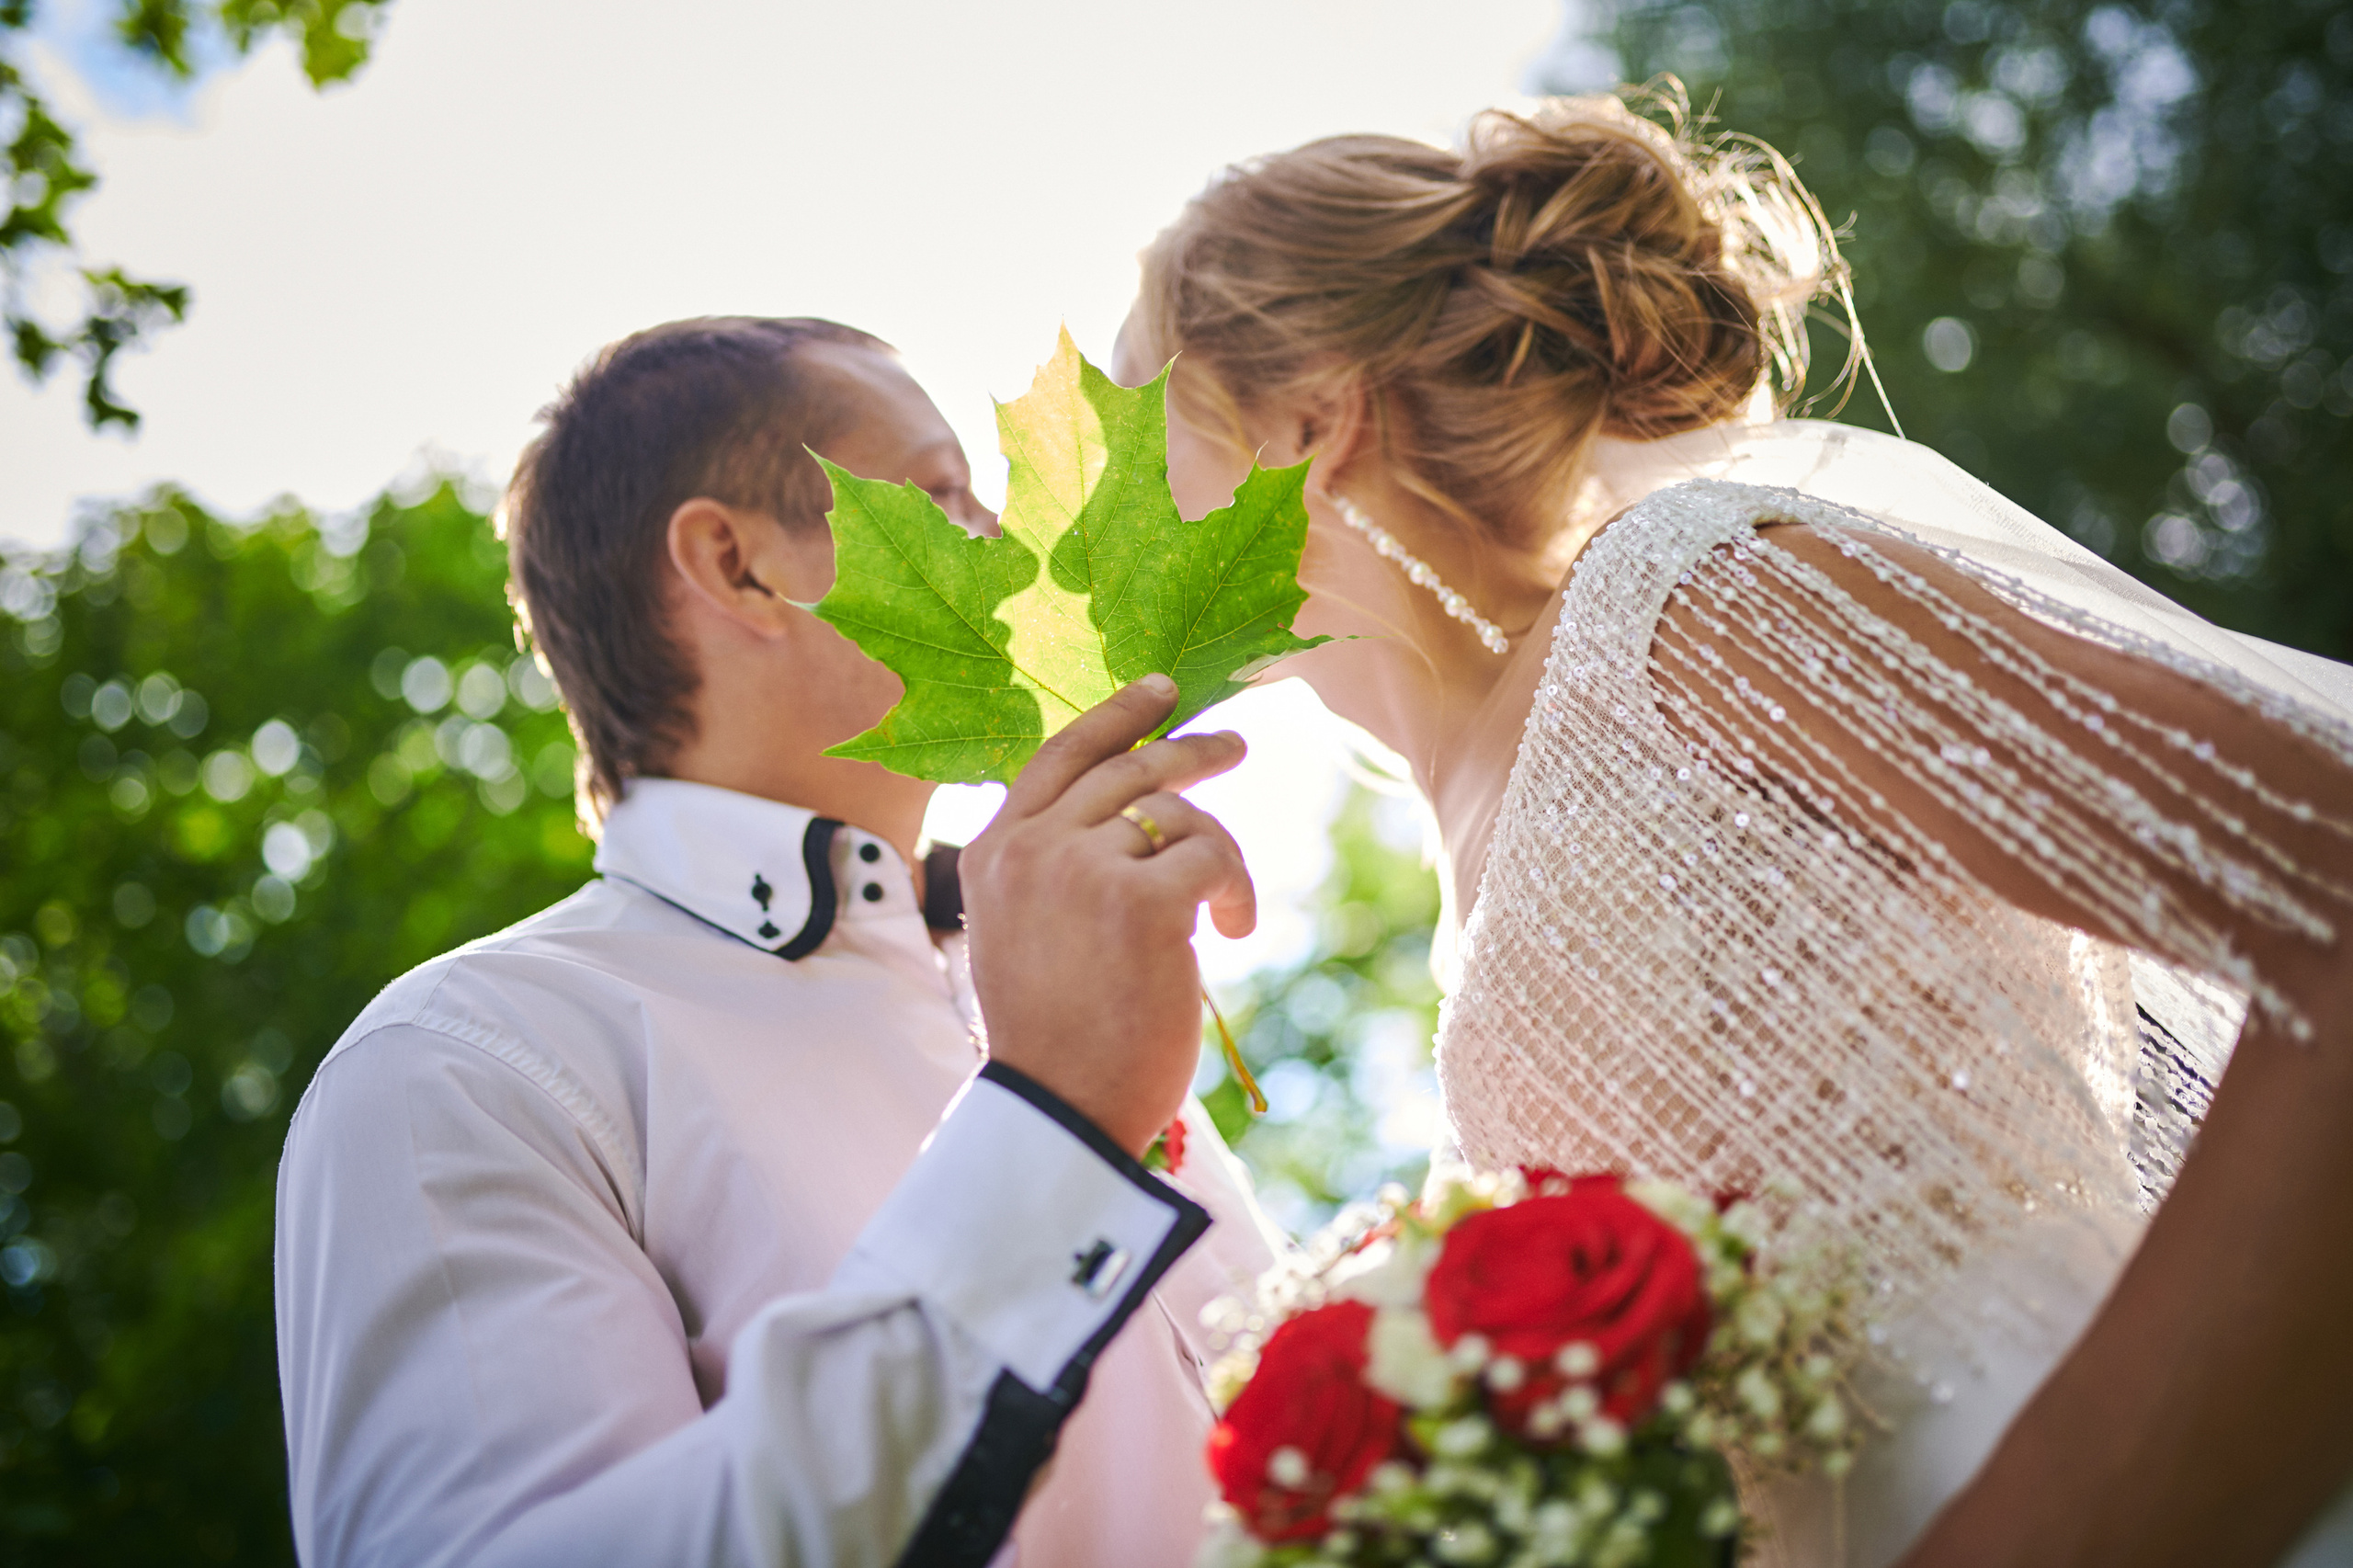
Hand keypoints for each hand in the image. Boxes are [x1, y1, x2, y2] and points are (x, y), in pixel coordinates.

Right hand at [959, 674, 1255, 1155]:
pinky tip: (1232, 931)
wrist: (1064, 1110)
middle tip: (1233, 746)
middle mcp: (1029, 849)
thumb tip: (1139, 815)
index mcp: (991, 854)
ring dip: (1217, 853)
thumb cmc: (1060, 1037)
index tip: (1163, 691)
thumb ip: (1060, 868)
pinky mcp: (1140, 900)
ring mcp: (1080, 868)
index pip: (1058, 756)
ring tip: (1230, 909)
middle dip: (1188, 751)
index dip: (1115, 717)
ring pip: (1176, 815)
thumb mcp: (1032, 933)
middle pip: (1126, 768)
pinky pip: (1211, 856)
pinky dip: (1236, 889)